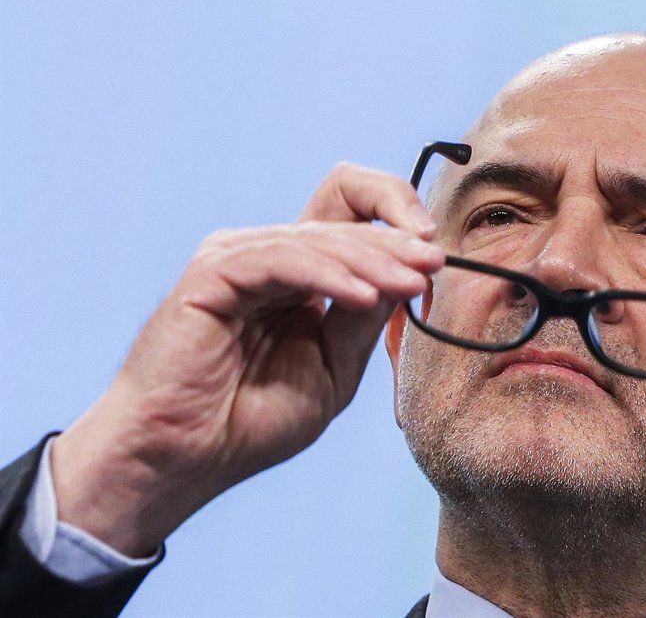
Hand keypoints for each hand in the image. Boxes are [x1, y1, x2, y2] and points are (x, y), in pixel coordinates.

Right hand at [52, 164, 443, 556]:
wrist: (183, 461)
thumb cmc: (249, 421)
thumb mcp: (334, 367)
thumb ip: (366, 319)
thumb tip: (416, 274)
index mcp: (300, 272)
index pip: (351, 211)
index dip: (393, 214)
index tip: (433, 253)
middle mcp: (268, 254)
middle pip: (343, 218)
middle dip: (397, 242)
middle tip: (434, 265)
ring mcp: (236, 258)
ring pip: (319, 238)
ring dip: (373, 260)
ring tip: (412, 283)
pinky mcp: (211, 274)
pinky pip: (282, 260)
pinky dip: (329, 275)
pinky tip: (365, 296)